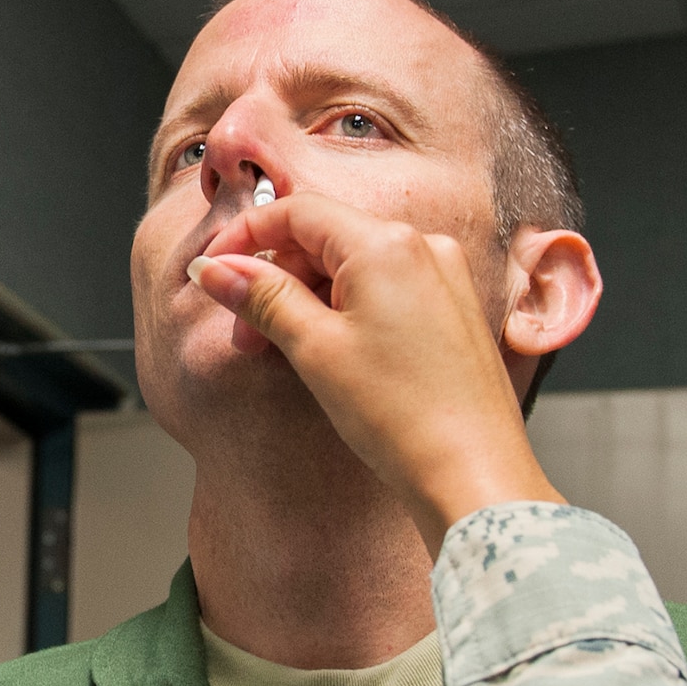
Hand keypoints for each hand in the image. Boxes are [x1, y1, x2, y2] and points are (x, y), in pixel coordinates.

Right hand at [190, 193, 560, 554]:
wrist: (472, 474)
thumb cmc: (406, 417)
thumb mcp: (315, 349)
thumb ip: (263, 298)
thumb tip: (217, 269)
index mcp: (386, 244)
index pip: (298, 211)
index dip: (246, 236)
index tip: (214, 270)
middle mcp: (422, 248)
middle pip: (324, 238)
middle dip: (274, 278)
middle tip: (243, 331)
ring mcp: (442, 278)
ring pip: (351, 268)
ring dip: (305, 299)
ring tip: (280, 351)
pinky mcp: (450, 311)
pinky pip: (383, 291)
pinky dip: (343, 311)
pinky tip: (324, 352)